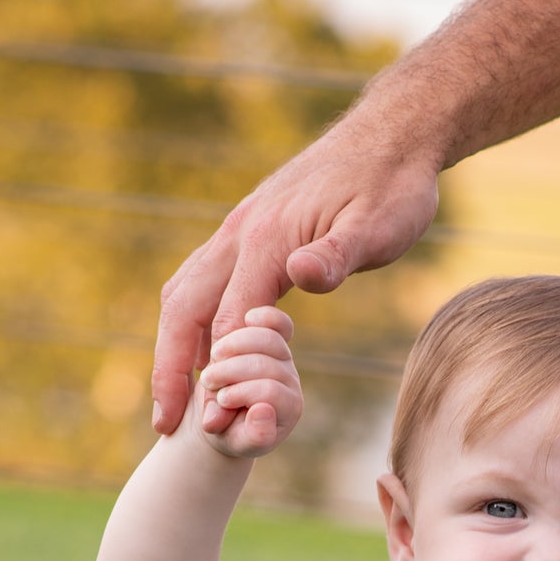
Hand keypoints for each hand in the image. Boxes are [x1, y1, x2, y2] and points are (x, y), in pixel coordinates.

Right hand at [153, 114, 440, 436]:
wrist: (392, 136)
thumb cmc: (393, 187)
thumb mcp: (379, 226)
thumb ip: (339, 255)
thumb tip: (302, 276)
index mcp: (265, 239)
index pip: (226, 319)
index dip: (213, 374)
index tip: (206, 423)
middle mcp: (239, 233)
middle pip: (184, 307)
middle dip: (169, 368)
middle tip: (165, 424)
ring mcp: (239, 230)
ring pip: (186, 292)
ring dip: (174, 348)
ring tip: (175, 403)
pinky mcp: (249, 232)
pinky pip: (205, 282)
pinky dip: (195, 324)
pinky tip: (205, 356)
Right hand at [195, 308, 302, 459]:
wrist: (219, 412)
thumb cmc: (227, 431)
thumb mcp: (235, 441)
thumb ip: (252, 436)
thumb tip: (262, 412)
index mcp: (289, 408)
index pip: (271, 392)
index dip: (242, 393)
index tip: (220, 401)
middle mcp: (290, 379)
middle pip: (266, 364)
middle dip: (232, 371)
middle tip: (209, 381)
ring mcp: (282, 355)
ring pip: (267, 338)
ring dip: (234, 345)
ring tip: (213, 359)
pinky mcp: (272, 333)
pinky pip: (276, 320)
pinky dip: (262, 318)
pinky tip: (245, 320)